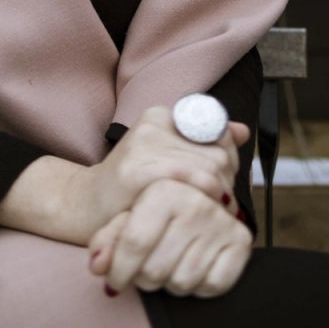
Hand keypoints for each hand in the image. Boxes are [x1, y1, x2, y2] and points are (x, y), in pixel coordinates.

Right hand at [69, 105, 250, 236]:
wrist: (86, 205)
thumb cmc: (132, 186)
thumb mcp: (168, 157)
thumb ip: (204, 143)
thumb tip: (242, 131)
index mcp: (161, 114)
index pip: (219, 131)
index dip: (229, 160)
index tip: (222, 182)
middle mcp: (152, 123)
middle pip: (218, 152)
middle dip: (227, 183)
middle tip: (219, 205)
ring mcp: (143, 144)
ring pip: (210, 169)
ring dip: (218, 197)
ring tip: (208, 212)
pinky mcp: (137, 170)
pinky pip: (189, 181)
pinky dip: (201, 199)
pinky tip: (196, 212)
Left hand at [85, 178, 252, 297]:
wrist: (181, 199)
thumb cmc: (147, 211)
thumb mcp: (122, 218)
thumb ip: (105, 240)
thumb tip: (98, 264)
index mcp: (165, 188)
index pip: (135, 243)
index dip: (119, 269)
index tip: (113, 280)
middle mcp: (197, 201)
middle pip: (156, 268)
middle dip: (142, 278)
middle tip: (142, 270)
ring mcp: (222, 221)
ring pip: (183, 281)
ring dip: (169, 283)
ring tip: (166, 265)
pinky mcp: (242, 240)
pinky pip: (214, 284)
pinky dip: (200, 286)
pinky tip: (191, 266)